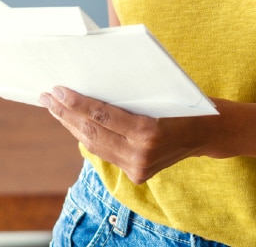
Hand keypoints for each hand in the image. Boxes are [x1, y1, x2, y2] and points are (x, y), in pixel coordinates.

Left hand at [39, 87, 224, 183]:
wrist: (208, 132)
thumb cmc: (186, 101)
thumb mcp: (161, 90)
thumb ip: (130, 93)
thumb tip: (92, 79)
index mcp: (148, 131)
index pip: (102, 116)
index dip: (77, 103)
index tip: (58, 89)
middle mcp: (141, 155)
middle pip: (92, 133)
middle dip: (66, 114)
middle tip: (47, 96)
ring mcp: (138, 169)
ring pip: (94, 146)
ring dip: (72, 125)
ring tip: (55, 107)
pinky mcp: (136, 175)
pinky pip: (105, 153)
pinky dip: (88, 136)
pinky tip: (75, 123)